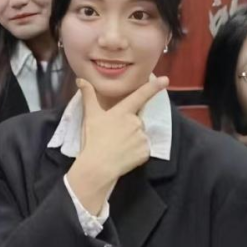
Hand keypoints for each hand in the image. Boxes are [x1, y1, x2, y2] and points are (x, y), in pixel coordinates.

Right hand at [66, 77, 168, 215]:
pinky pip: (143, 149)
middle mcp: (136, 122)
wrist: (98, 166)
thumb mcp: (90, 116)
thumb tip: (80, 79)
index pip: (140, 95)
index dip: (153, 87)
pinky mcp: (145, 152)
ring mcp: (142, 138)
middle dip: (128, 126)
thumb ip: (88, 95)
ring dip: (132, 139)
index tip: (166, 79)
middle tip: (113, 136)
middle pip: (136, 121)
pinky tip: (124, 155)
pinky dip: (136, 152)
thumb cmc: (93, 139)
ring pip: (140, 135)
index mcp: (123, 112)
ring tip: (118, 147)